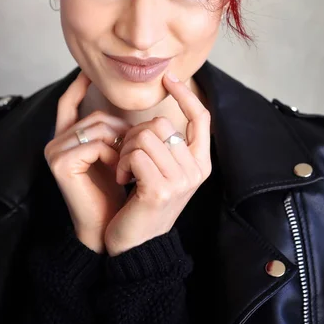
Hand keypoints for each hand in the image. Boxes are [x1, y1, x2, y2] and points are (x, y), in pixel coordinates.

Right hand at [44, 70, 131, 253]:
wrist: (107, 226)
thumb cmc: (114, 193)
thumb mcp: (114, 155)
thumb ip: (110, 132)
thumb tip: (122, 105)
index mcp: (65, 139)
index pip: (68, 103)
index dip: (78, 86)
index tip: (90, 73)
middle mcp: (55, 142)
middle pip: (96, 116)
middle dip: (122, 128)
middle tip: (135, 148)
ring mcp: (54, 152)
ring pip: (98, 127)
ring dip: (121, 142)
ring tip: (128, 163)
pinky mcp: (60, 163)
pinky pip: (95, 144)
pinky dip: (113, 155)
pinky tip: (119, 171)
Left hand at [104, 71, 211, 255]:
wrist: (136, 245)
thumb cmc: (144, 203)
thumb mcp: (164, 171)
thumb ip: (168, 144)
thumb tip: (161, 111)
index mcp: (201, 163)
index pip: (201, 117)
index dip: (186, 94)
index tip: (169, 78)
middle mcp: (197, 171)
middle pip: (162, 123)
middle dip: (135, 133)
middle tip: (127, 156)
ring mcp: (181, 181)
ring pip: (145, 135)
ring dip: (125, 149)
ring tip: (124, 169)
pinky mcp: (159, 189)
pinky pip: (135, 153)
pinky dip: (122, 163)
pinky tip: (122, 179)